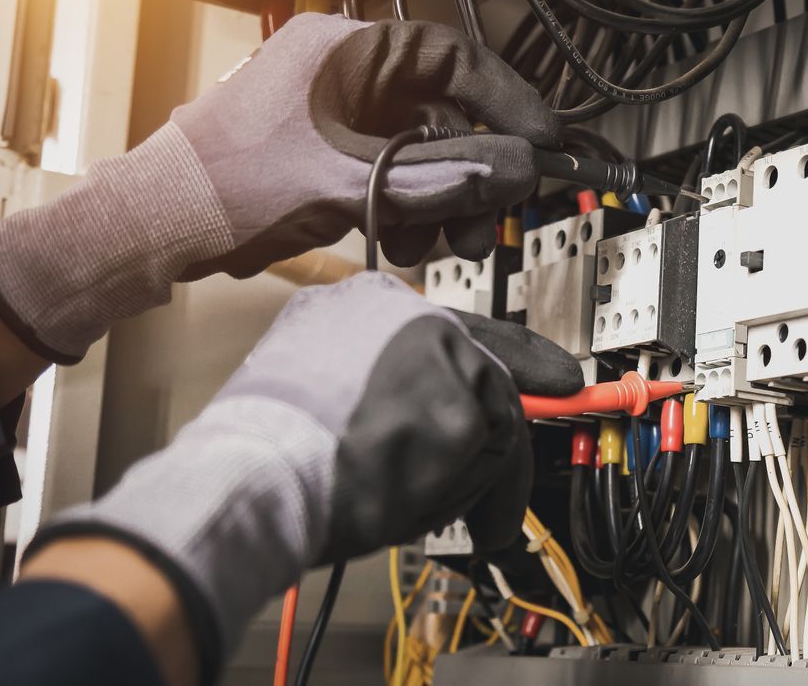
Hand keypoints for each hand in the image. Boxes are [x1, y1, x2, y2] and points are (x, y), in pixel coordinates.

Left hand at [0, 13, 554, 362]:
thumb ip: (445, 178)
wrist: (154, 231)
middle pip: (444, 112)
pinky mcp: (329, 151)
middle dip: (472, 174)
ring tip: (439, 244)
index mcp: (346, 50)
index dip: (508, 101)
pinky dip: (410, 207)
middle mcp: (345, 72)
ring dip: (442, 201)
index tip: (544, 142)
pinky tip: (404, 240)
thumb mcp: (353, 185)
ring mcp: (337, 112)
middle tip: (488, 219)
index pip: (453, 58)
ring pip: (423, 150)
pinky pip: (394, 171)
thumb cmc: (229, 190)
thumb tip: (523, 170)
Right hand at [28, 273, 579, 674]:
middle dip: (499, 451)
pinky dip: (460, 500)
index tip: (560, 378)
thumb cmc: (267, 445)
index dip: (523, 357)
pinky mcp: (459, 411)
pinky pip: (490, 467)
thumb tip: (433, 408)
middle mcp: (412, 314)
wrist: (246, 476)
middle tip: (495, 505)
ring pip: (495, 428)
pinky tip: (406, 503)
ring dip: (462, 484)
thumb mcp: (312, 374)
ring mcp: (441, 358)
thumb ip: (379, 375)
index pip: (464, 328)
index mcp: (369, 302)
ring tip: (401, 501)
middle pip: (491, 382)